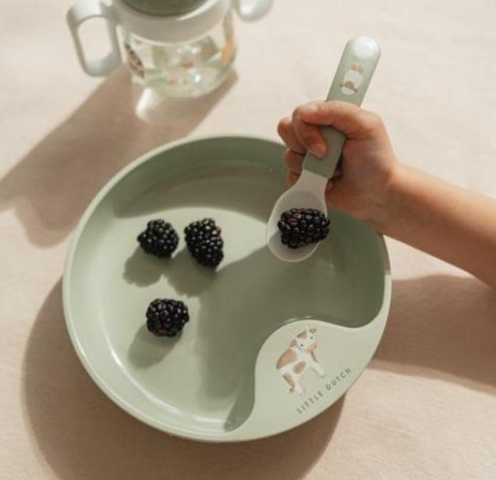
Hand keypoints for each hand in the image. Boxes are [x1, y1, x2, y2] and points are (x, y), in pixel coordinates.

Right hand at [277, 101, 397, 229]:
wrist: (376, 192)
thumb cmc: (375, 158)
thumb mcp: (365, 125)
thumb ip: (337, 111)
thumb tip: (304, 111)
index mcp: (327, 115)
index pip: (300, 113)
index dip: (306, 130)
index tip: (324, 145)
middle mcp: (314, 132)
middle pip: (287, 130)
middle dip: (306, 147)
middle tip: (326, 156)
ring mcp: (307, 155)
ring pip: (288, 156)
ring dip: (311, 167)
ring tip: (333, 170)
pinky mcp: (303, 176)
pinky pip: (291, 176)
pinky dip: (309, 182)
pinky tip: (327, 182)